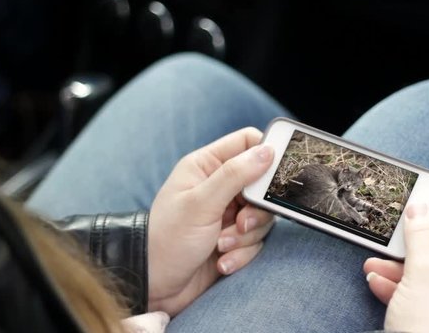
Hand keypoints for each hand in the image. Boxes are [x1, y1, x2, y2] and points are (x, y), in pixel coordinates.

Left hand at [148, 127, 275, 314]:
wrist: (155, 286)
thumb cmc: (167, 239)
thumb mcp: (201, 203)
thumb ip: (235, 175)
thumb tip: (267, 151)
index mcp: (206, 166)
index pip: (246, 143)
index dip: (265, 154)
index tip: (272, 177)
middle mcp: (218, 187)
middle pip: (261, 184)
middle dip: (255, 209)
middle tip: (240, 222)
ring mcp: (227, 214)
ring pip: (261, 216)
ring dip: (245, 236)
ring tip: (221, 245)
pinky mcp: (233, 239)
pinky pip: (255, 241)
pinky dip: (242, 253)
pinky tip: (221, 261)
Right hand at [364, 197, 428, 331]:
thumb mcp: (423, 275)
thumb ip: (421, 237)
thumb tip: (419, 208)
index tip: (426, 197)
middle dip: (412, 249)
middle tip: (390, 235)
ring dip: (399, 270)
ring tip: (373, 264)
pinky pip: (423, 300)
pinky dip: (400, 290)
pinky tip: (377, 284)